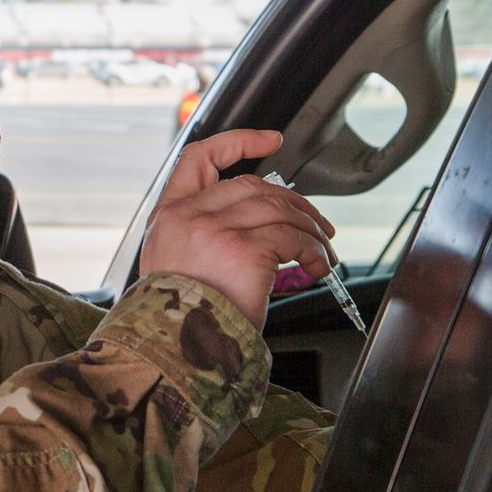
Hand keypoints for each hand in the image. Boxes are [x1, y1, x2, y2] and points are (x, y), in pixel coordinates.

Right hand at [138, 129, 335, 329]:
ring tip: (322, 250)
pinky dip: (313, 250)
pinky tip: (317, 265)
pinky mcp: (244, 249)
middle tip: (316, 224)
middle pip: (253, 185)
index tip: (269, 140)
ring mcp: (215, 229)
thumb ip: (200, 236)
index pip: (199, 157)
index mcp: (169, 216)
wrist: (175, 351)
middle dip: (293, 201)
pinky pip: (292, 238)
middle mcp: (189, 216)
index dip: (238, 141)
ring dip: (310, 228)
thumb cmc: (180, 319)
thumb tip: (255, 225)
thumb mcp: (173, 266)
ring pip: (278, 208)